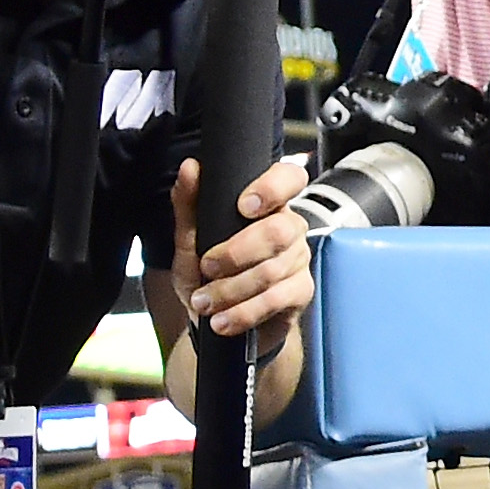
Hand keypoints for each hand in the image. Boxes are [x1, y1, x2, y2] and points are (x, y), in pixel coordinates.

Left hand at [170, 154, 315, 357]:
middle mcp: (289, 227)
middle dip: (236, 253)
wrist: (219, 321)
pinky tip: (222, 320)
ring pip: (272, 270)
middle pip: (278, 231)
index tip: (243, 206)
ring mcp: (298, 260)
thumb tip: (190, 167)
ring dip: (230, 290)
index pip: (290, 178)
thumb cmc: (208, 276)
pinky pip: (276, 299)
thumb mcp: (189, 241)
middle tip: (207, 268)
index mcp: (267, 205)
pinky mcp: (300, 291)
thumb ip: (189, 204)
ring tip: (204, 302)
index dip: (273, 187)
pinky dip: (243, 312)